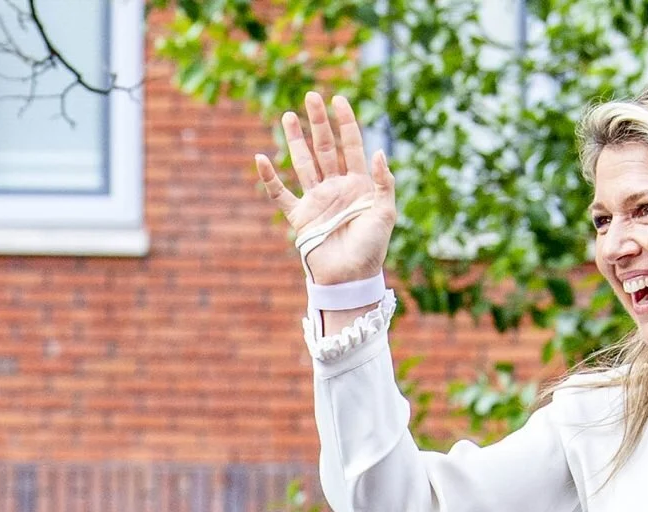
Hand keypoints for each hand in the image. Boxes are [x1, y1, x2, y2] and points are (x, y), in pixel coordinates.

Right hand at [255, 92, 395, 284]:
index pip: (351, 146)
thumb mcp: (386, 214)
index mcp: (358, 185)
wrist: (350, 279)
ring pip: (303, 163)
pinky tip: (260, 159)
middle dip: (318, 122)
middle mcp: (336, 188)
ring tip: (288, 115)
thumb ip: (385, 183)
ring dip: (295, 140)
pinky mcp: (301, 217)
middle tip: (311, 96)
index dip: (346, 123)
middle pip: (325, 148)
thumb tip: (379, 151)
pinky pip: (280, 195)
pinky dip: (269, 179)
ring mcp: (317, 201)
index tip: (339, 99)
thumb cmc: (372, 250)